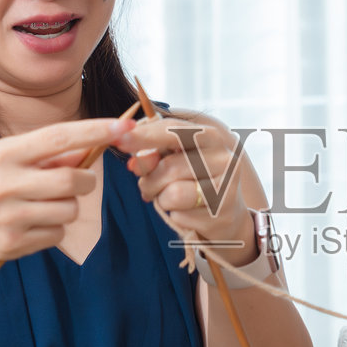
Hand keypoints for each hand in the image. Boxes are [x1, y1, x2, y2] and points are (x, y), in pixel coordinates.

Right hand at [0, 117, 134, 263]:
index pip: (59, 137)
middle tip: (75, 183)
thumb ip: (43, 155)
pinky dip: (54, 229)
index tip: (124, 125)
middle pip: (72, 180)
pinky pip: (58, 234)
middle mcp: (6, 183)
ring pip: (70, 210)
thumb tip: (87, 150)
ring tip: (42, 206)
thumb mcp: (4, 159)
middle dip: (84, 182)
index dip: (95, 131)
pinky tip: (31, 225)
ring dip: (67, 207)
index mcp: (5, 154)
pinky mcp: (14, 243)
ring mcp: (9, 215)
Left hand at [117, 116, 254, 262]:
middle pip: (169, 167)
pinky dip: (175, 216)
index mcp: (211, 137)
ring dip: (161, 199)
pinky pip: (180, 216)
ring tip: (167, 199)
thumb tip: (136, 161)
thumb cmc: (194, 180)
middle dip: (149, 180)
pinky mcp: (222, 214)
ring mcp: (227, 187)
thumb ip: (154, 154)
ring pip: (173, 194)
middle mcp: (224, 158)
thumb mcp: (175, 160)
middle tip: (147, 188)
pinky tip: (187, 213)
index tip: (119, 140)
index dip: (145, 136)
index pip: (175, 131)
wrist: (226, 214)